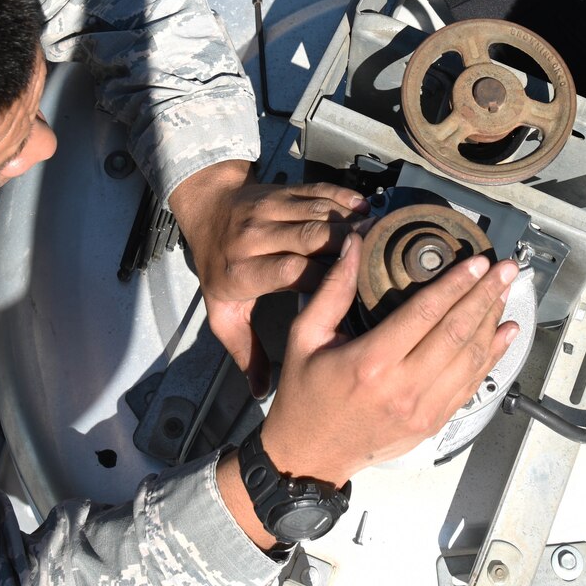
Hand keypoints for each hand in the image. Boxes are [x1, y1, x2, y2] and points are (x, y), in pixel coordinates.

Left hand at [166, 161, 365, 392]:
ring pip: (314, 213)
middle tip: (376, 257)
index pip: (286, 271)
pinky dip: (341, 198)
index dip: (321, 277)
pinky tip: (364, 208)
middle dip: (343, 246)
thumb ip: (246, 352)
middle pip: (306, 238)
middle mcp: (254, 237)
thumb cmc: (219, 270)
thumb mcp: (223, 314)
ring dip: (348, 222)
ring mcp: (268, 210)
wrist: (206, 210)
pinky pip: (314, 192)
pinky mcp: (281, 191)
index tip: (350, 290)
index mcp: (241, 272)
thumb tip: (261, 393)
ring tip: (379, 234)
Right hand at [259, 235, 519, 484]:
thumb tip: (355, 245)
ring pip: (471, 358)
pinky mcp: (434, 422)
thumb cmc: (305, 395)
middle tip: (507, 269)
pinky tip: (505, 332)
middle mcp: (404, 387)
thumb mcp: (305, 338)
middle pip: (457, 332)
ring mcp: (423, 409)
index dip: (456, 284)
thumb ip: (333, 291)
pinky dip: (492, 355)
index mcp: (371, 363)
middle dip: (486, 295)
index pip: (425, 313)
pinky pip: (471, 383)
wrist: (311, 456)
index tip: (477, 261)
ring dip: (492, 321)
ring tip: (506, 291)